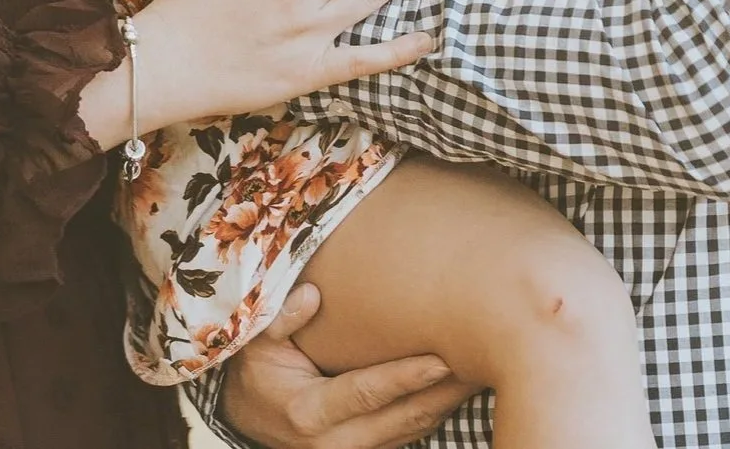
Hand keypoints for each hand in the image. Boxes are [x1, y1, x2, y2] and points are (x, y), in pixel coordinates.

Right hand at [220, 283, 477, 448]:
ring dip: (446, 403)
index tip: (442, 358)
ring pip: (413, 430)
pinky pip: (409, 436)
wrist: (249, 416)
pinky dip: (433, 412)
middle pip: (403, 418)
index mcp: (308, 412)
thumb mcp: (254, 340)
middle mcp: (334, 442)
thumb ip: (280, 318)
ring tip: (478, 370)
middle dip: (444, 391)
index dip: (406, 377)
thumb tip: (314, 295)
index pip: (367, 393)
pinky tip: (454, 387)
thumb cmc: (257, 369)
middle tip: (480, 359)